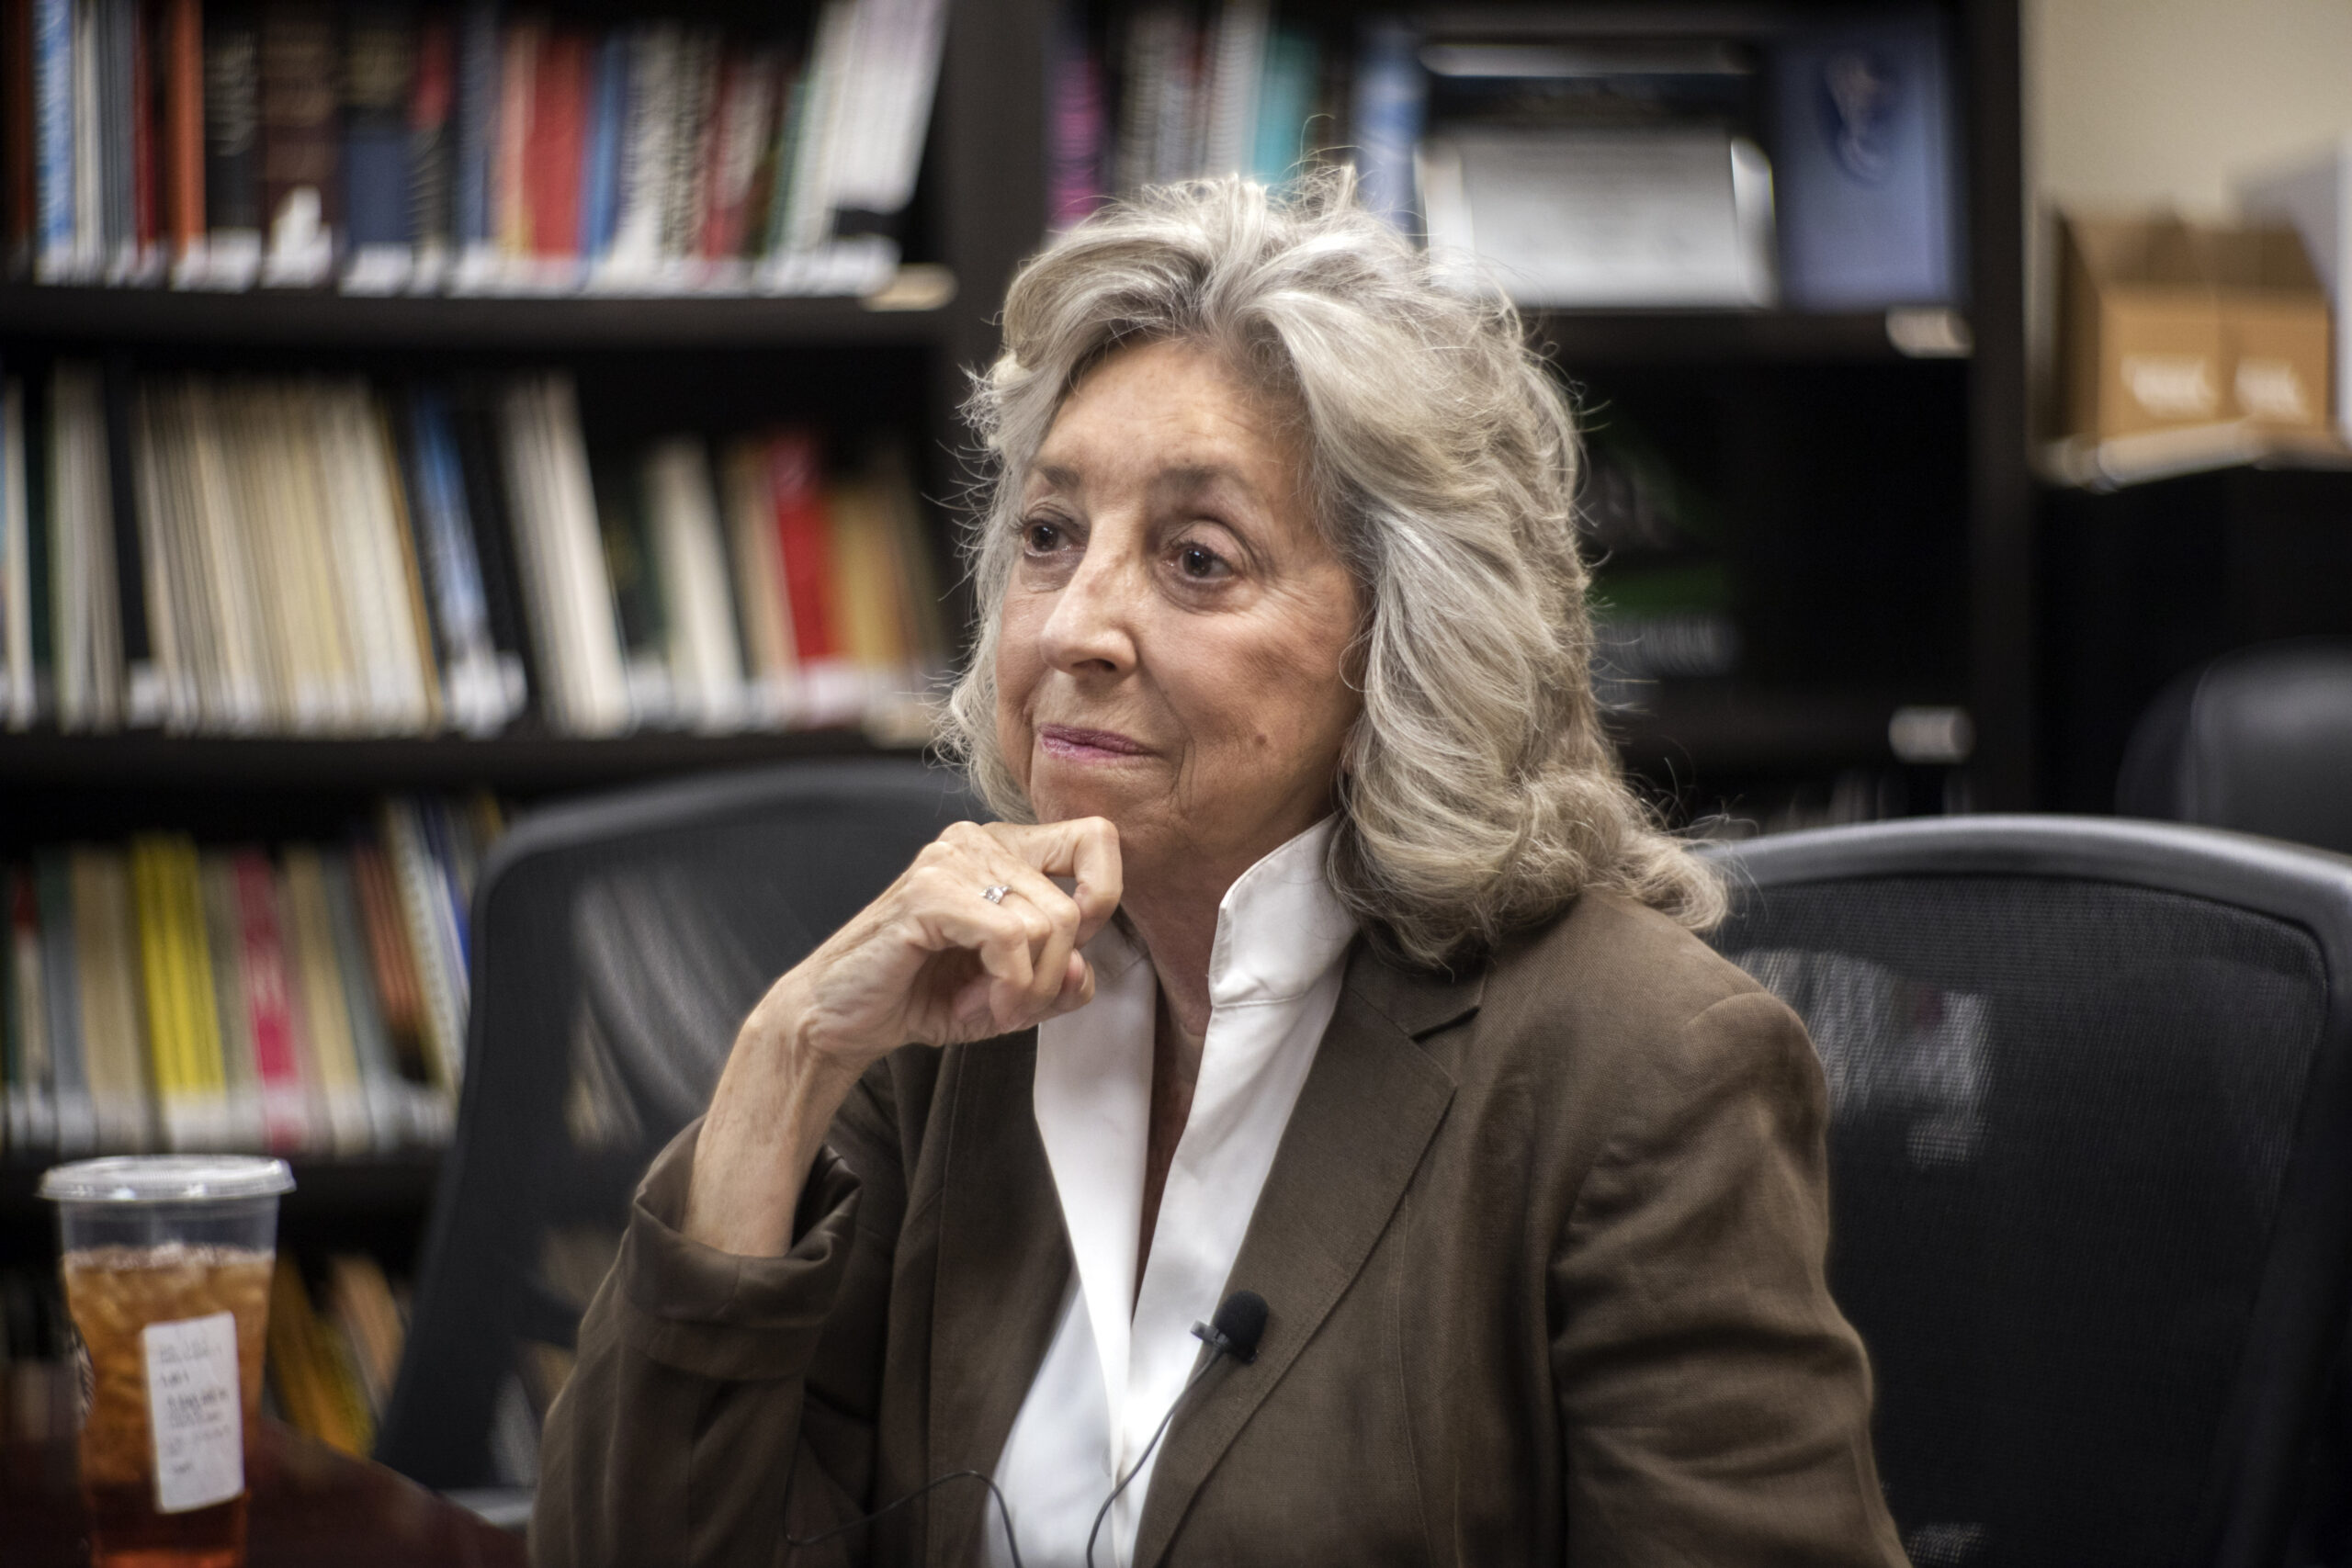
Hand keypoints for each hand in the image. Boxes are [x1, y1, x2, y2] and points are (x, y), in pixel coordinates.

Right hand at [755, 816, 1124, 1075]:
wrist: (841, 1018)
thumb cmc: (924, 996)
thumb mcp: (1015, 994)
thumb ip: (1062, 980)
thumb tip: (1084, 969)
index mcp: (1006, 850)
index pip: (1096, 839)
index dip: (1101, 901)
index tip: (1066, 952)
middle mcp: (980, 841)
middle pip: (1077, 906)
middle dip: (1055, 975)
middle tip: (1011, 1003)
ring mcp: (951, 860)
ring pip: (1049, 925)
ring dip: (1028, 988)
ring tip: (983, 1003)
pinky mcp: (928, 892)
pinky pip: (1010, 938)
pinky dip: (1007, 986)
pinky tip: (970, 1006)